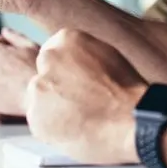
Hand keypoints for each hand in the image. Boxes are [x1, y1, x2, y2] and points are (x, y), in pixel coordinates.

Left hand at [24, 29, 145, 164]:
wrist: (131, 120)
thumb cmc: (126, 90)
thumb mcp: (107, 54)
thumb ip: (83, 55)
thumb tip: (75, 63)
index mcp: (66, 39)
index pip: (53, 54)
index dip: (66, 72)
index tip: (77, 82)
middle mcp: (48, 59)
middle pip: (44, 75)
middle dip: (56, 88)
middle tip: (78, 102)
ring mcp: (39, 88)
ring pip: (41, 99)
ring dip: (53, 108)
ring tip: (80, 118)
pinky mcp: (35, 117)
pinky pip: (40, 122)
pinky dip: (52, 128)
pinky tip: (75, 129)